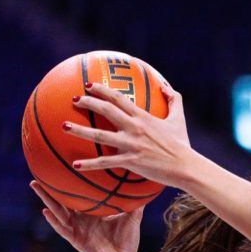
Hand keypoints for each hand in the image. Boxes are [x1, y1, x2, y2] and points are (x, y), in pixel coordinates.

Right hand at [31, 182, 142, 251]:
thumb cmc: (127, 241)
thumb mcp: (131, 218)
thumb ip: (135, 204)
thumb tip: (145, 186)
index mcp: (91, 213)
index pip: (77, 196)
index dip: (69, 184)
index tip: (62, 167)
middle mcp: (80, 219)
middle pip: (61, 201)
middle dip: (49, 188)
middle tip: (38, 172)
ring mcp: (76, 229)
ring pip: (57, 211)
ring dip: (46, 199)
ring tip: (35, 185)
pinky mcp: (75, 239)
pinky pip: (62, 228)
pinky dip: (53, 220)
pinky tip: (45, 211)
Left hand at [65, 81, 194, 187]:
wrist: (186, 167)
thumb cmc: (183, 144)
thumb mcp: (179, 119)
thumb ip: (174, 100)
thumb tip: (165, 86)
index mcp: (143, 116)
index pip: (119, 98)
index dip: (102, 89)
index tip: (88, 84)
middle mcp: (134, 127)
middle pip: (106, 110)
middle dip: (87, 102)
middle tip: (74, 100)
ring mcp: (131, 144)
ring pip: (99, 135)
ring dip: (79, 130)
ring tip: (64, 126)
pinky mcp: (130, 161)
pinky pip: (105, 162)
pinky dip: (89, 164)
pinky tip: (75, 165)